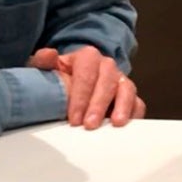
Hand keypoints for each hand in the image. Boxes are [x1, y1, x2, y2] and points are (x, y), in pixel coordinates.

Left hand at [29, 46, 145, 127]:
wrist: (71, 84)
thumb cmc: (59, 80)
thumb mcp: (47, 70)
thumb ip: (43, 62)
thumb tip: (49, 55)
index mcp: (87, 57)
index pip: (87, 71)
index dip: (81, 94)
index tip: (73, 117)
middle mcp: (106, 66)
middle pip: (108, 80)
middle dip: (99, 104)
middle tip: (89, 125)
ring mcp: (120, 80)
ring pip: (126, 89)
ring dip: (122, 106)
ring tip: (115, 124)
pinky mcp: (129, 96)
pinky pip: (137, 103)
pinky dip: (134, 114)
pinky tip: (125, 127)